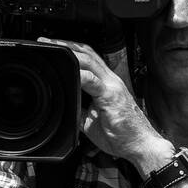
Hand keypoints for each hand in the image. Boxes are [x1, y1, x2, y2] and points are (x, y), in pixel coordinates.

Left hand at [39, 38, 170, 172]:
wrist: (141, 146)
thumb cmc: (122, 135)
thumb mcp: (92, 121)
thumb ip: (79, 109)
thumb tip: (63, 107)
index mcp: (108, 84)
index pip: (90, 58)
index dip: (72, 50)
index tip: (54, 47)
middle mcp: (111, 81)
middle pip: (88, 53)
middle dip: (66, 44)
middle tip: (46, 41)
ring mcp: (112, 87)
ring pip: (90, 61)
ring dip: (71, 53)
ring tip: (54, 48)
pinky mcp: (111, 97)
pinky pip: (93, 81)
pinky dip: (79, 75)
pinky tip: (68, 73)